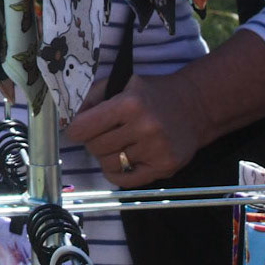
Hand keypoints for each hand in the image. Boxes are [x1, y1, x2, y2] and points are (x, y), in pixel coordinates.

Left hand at [64, 70, 209, 187]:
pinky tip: (121, 161)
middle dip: (92, 141)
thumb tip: (68, 120)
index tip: (76, 130)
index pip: (84, 127)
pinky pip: (126, 181)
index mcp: (130, 103)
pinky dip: (116, 174)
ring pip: (108, 164)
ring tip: (115, 145)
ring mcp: (156, 150)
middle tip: (101, 134)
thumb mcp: (121, 83)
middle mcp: (144, 128)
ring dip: (105, 157)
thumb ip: (92, 97)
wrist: (195, 106)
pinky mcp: (165, 167)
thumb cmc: (152, 94)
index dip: (75, 130)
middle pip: (95, 147)